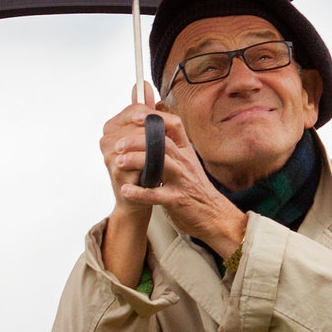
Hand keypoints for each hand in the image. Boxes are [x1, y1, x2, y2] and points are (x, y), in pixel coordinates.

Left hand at [103, 99, 248, 256]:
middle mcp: (185, 162)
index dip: (154, 119)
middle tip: (118, 144)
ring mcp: (182, 180)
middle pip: (163, 143)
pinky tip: (126, 190)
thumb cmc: (194, 187)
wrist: (213, 214)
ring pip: (161, 164)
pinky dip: (140, 193)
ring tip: (120, 162)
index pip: (173, 125)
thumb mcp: (185, 161)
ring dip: (138, 161)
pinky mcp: (178, 200)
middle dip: (138, 141)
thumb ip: (170, 145)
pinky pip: (158, 195)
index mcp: (185, 151)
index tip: (134, 118)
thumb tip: (155, 125)